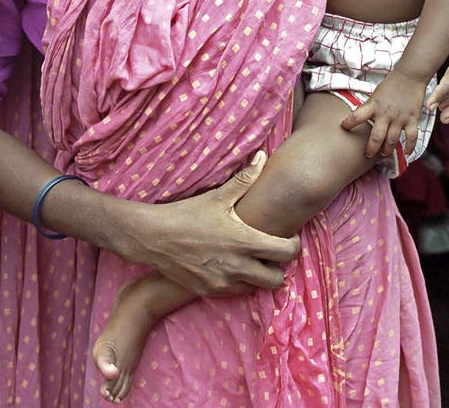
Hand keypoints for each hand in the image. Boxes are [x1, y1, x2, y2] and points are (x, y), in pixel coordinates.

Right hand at [114, 151, 299, 296]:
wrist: (154, 237)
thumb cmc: (187, 213)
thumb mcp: (217, 196)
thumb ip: (245, 178)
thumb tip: (263, 156)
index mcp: (244, 241)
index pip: (286, 253)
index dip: (293, 245)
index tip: (288, 237)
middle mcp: (237, 266)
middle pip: (277, 280)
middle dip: (279, 267)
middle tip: (271, 253)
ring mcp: (223, 283)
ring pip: (256, 289)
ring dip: (258, 277)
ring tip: (251, 259)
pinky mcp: (209, 292)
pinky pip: (235, 293)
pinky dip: (238, 283)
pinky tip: (231, 266)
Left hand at [340, 71, 425, 158]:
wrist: (409, 76)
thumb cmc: (390, 84)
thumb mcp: (375, 94)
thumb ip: (370, 107)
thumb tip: (359, 115)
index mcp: (373, 105)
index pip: (356, 116)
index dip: (348, 123)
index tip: (343, 127)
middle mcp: (385, 114)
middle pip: (376, 137)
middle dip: (371, 149)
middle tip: (368, 155)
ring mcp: (399, 118)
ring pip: (392, 140)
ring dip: (387, 150)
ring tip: (384, 154)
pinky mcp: (412, 119)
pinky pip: (411, 137)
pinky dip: (409, 147)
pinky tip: (406, 152)